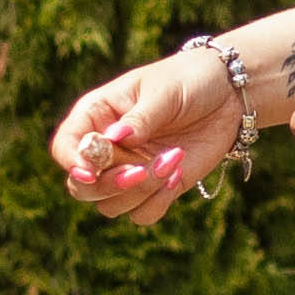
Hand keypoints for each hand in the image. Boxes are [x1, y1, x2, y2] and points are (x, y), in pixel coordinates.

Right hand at [50, 48, 241, 227]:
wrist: (228, 94)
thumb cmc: (188, 81)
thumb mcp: (164, 91)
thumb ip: (140, 118)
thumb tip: (114, 137)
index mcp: (97, 116)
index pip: (66, 146)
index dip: (72, 163)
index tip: (90, 172)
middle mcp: (108, 149)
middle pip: (82, 187)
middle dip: (107, 185)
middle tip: (138, 171)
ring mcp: (130, 171)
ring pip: (111, 205)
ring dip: (140, 192)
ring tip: (172, 160)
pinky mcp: (155, 187)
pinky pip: (142, 214)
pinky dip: (157, 202)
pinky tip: (178, 174)